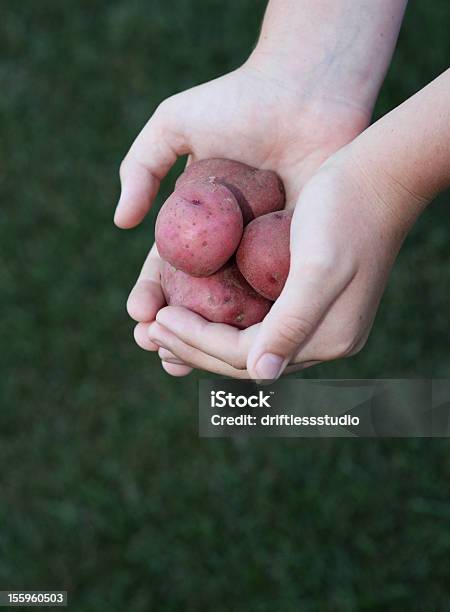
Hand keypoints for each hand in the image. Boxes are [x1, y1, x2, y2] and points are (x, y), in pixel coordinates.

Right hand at [118, 61, 370, 375]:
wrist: (305, 93)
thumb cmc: (240, 102)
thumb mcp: (175, 124)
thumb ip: (141, 166)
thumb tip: (121, 222)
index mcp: (197, 221)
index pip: (167, 268)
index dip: (151, 294)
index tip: (140, 314)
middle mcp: (227, 245)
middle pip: (194, 298)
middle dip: (171, 328)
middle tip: (154, 345)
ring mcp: (261, 255)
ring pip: (229, 310)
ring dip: (204, 340)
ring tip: (181, 359)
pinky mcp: (296, 258)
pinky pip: (271, 299)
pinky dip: (252, 328)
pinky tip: (236, 349)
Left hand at [149, 143, 425, 378]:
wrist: (379, 178)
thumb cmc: (347, 213)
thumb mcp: (320, 267)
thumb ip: (292, 323)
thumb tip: (260, 373)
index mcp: (327, 339)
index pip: (246, 356)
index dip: (197, 342)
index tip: (157, 321)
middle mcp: (321, 338)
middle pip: (243, 357)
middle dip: (193, 346)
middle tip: (148, 332)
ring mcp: (315, 321)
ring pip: (246, 343)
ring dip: (202, 337)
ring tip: (161, 326)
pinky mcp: (307, 298)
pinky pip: (256, 320)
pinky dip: (222, 318)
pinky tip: (195, 307)